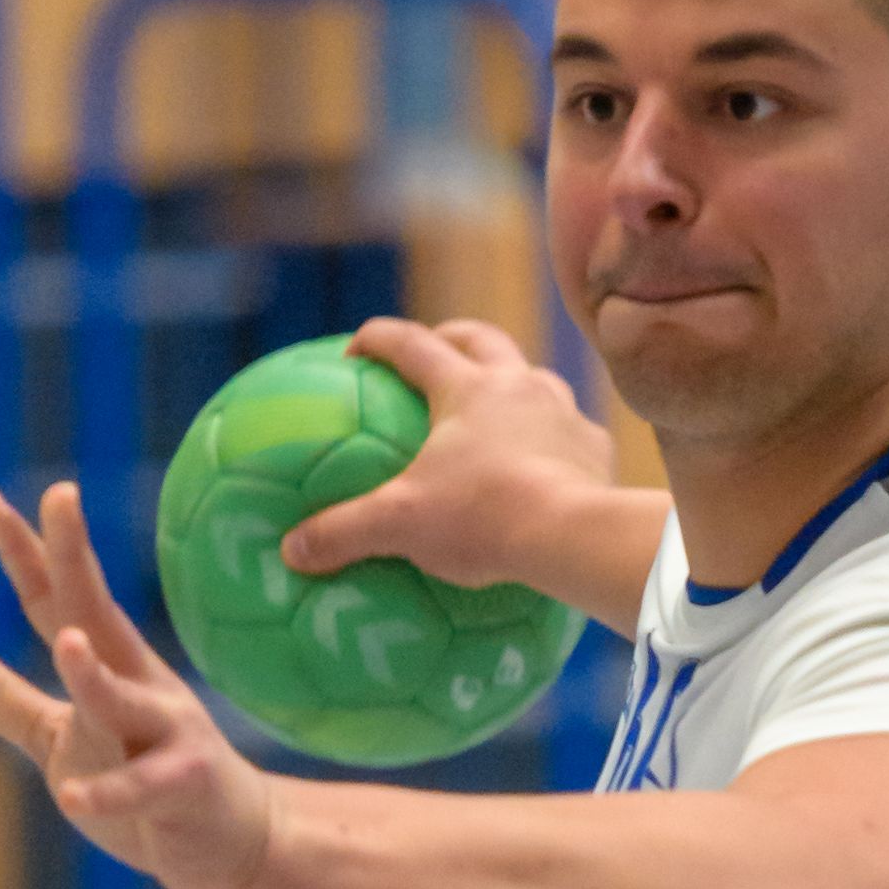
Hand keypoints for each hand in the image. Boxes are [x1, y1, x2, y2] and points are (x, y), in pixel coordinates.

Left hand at [0, 481, 277, 888]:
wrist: (237, 840)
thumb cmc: (148, 782)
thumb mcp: (66, 736)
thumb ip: (9, 700)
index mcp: (111, 665)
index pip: (60, 599)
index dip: (26, 552)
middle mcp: (141, 685)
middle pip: (97, 616)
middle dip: (76, 559)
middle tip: (60, 499)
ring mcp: (169, 734)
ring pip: (122, 701)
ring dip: (94, 674)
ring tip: (67, 644)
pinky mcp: (186, 787)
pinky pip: (142, 788)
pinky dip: (109, 793)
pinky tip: (74, 797)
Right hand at [290, 317, 652, 621]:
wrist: (572, 535)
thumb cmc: (482, 518)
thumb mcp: (402, 525)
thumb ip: (345, 533)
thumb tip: (292, 551)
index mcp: (465, 387)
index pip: (411, 344)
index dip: (378, 340)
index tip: (355, 347)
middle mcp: (517, 384)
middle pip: (481, 339)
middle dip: (454, 337)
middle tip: (438, 349)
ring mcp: (563, 412)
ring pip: (534, 378)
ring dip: (513, 382)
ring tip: (499, 405)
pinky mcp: (595, 448)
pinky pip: (572, 433)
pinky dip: (554, 439)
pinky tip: (548, 463)